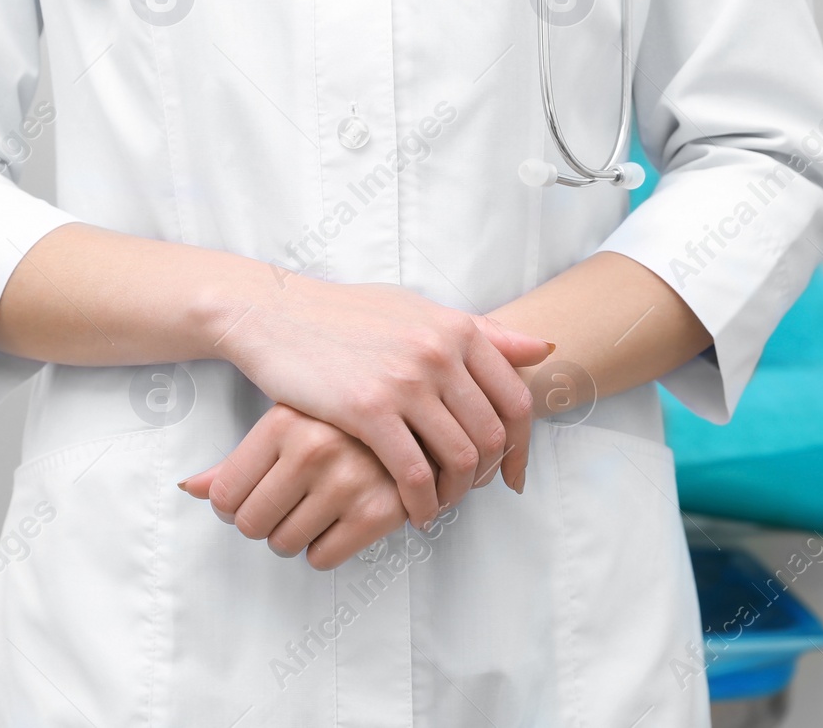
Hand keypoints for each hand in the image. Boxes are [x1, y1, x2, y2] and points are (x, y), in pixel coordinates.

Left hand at [180, 405, 408, 569]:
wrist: (418, 418)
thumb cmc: (342, 422)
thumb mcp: (287, 422)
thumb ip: (237, 460)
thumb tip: (188, 488)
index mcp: (283, 422)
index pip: (224, 497)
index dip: (235, 505)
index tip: (257, 494)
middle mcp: (313, 449)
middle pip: (251, 525)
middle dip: (266, 522)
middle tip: (291, 502)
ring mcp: (347, 481)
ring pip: (284, 545)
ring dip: (295, 536)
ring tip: (319, 506)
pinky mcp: (378, 512)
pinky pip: (322, 559)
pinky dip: (325, 549)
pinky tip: (341, 519)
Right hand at [213, 276, 550, 525]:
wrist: (278, 313)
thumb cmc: (346, 315)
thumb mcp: (418, 310)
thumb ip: (481, 332)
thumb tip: (544, 349)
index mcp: (456, 329)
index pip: (514, 399)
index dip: (520, 446)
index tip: (509, 474)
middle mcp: (440, 352)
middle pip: (492, 434)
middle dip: (486, 476)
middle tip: (467, 493)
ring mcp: (406, 381)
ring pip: (459, 458)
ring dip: (456, 493)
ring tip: (440, 503)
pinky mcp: (368, 410)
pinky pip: (414, 473)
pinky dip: (422, 502)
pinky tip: (412, 511)